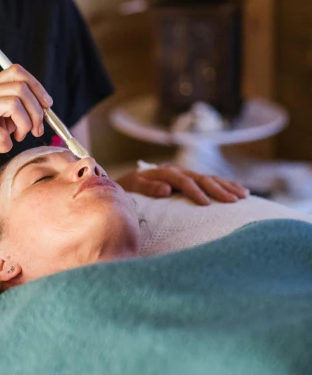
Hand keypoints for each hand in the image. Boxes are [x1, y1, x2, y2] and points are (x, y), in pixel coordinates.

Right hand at [0, 64, 51, 181]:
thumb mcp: (1, 122)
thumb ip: (18, 111)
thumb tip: (44, 107)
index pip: (17, 72)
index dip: (37, 87)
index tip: (47, 105)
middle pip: (20, 88)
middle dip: (37, 111)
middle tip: (36, 130)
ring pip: (15, 104)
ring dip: (24, 126)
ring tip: (17, 138)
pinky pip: (2, 133)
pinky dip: (7, 145)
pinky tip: (0, 147)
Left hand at [117, 165, 248, 205]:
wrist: (129, 181)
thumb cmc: (131, 188)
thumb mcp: (134, 187)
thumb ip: (149, 188)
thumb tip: (167, 189)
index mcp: (166, 172)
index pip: (184, 182)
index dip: (196, 192)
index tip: (207, 203)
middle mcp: (180, 171)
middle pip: (203, 178)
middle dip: (219, 189)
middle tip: (234, 201)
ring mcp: (188, 174)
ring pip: (212, 178)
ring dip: (228, 186)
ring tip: (244, 196)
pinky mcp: (192, 178)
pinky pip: (213, 180)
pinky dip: (227, 185)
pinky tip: (240, 192)